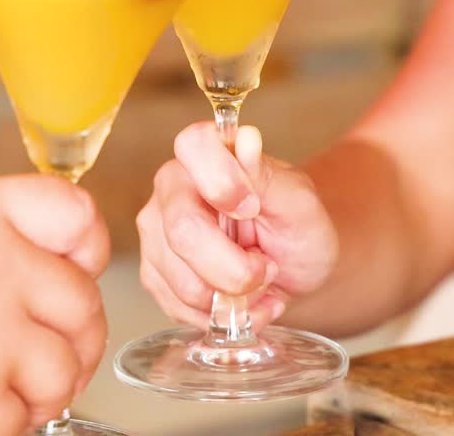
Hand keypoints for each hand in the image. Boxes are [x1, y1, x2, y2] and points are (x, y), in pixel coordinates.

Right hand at [0, 175, 110, 435]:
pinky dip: (9, 421)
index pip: (76, 216)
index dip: (87, 248)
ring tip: (20, 384)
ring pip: (64, 368)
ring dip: (48, 384)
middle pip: (83, 302)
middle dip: (75, 332)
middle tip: (58, 346)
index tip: (77, 268)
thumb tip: (42, 242)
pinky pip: (22, 417)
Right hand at [137, 122, 337, 330]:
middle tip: (267, 268)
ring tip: (257, 283)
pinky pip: (178, 306)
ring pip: (181, 279)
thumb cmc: (299, 229)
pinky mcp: (154, 274)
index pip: (193, 145)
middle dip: (235, 267)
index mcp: (207, 154)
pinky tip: (240, 302)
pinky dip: (219, 314)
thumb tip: (246, 139)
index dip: (221, 179)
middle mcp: (173, 188)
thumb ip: (267, 175)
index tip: (251, 207)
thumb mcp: (299, 202)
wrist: (293, 271)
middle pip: (182, 229)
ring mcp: (156, 232)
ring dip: (232, 296)